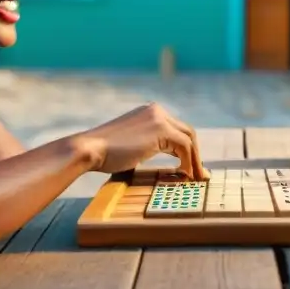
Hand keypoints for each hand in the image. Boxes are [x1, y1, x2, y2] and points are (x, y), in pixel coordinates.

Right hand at [83, 102, 207, 178]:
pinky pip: (185, 146)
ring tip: (196, 178)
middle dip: (194, 153)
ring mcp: (159, 118)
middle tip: (198, 173)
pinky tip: (186, 174)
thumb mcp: (132, 144)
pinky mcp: (161, 129)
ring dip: (195, 160)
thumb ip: (149, 145)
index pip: (176, 129)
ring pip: (189, 138)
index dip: (184, 149)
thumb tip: (166, 160)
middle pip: (186, 131)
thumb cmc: (105, 153)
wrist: (90, 149)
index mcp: (149, 112)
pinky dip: (190, 161)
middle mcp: (156, 111)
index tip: (188, 166)